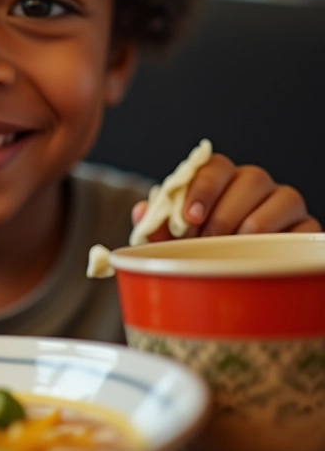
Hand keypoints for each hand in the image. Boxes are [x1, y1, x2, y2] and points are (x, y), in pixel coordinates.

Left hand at [132, 153, 321, 240]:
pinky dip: (285, 243)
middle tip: (205, 243)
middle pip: (250, 178)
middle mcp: (255, 186)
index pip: (215, 165)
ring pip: (283, 198)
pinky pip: (308, 228)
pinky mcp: (309, 230)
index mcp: (220, 180)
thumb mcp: (170, 243)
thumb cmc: (196, 255)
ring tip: (230, 253)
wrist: (228, 284)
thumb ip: (155, 226)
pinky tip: (260, 259)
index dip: (203, 187)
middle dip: (224, 213)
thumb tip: (141, 213)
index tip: (188, 217)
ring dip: (252, 228)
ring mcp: (285, 205)